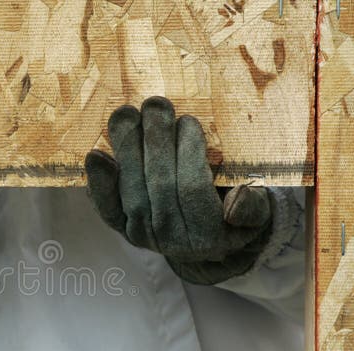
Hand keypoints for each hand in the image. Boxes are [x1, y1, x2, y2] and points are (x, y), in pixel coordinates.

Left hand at [85, 96, 272, 284]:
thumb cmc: (234, 213)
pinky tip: (95, 155)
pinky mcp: (120, 227)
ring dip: (127, 149)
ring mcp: (142, 236)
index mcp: (210, 237)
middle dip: (156, 143)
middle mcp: (172, 241)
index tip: (189, 121)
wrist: (206, 238)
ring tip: (128, 114)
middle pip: (159, 187)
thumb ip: (253, 208)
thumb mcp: (258, 212)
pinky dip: (99, 181)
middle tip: (156, 105)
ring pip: (132, 191)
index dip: (189, 154)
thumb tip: (237, 203)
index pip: (193, 191)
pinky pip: (106, 206)